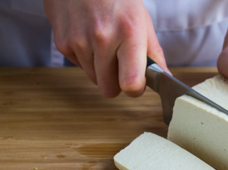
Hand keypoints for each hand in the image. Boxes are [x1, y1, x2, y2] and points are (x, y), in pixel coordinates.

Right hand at [43, 0, 168, 97]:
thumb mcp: (142, 20)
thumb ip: (154, 53)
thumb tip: (165, 77)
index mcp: (129, 33)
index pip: (131, 84)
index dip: (135, 89)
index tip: (136, 83)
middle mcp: (103, 38)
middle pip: (109, 90)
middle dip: (116, 83)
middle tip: (119, 65)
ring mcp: (79, 41)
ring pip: (94, 79)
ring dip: (100, 69)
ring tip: (103, 43)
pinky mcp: (62, 43)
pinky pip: (79, 66)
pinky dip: (86, 58)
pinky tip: (88, 37)